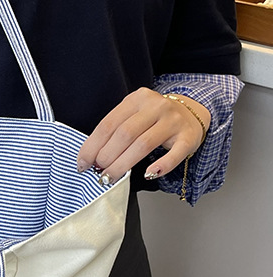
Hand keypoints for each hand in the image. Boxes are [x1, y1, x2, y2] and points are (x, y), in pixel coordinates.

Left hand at [77, 88, 209, 182]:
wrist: (192, 113)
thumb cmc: (155, 118)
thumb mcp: (134, 114)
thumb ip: (114, 130)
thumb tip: (90, 157)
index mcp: (137, 99)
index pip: (108, 124)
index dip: (92, 146)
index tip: (83, 163)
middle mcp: (156, 106)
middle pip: (124, 134)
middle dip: (106, 156)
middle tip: (98, 172)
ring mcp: (174, 121)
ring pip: (143, 144)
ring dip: (123, 164)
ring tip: (111, 177)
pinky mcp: (188, 137)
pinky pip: (174, 154)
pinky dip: (161, 165)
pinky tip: (148, 174)